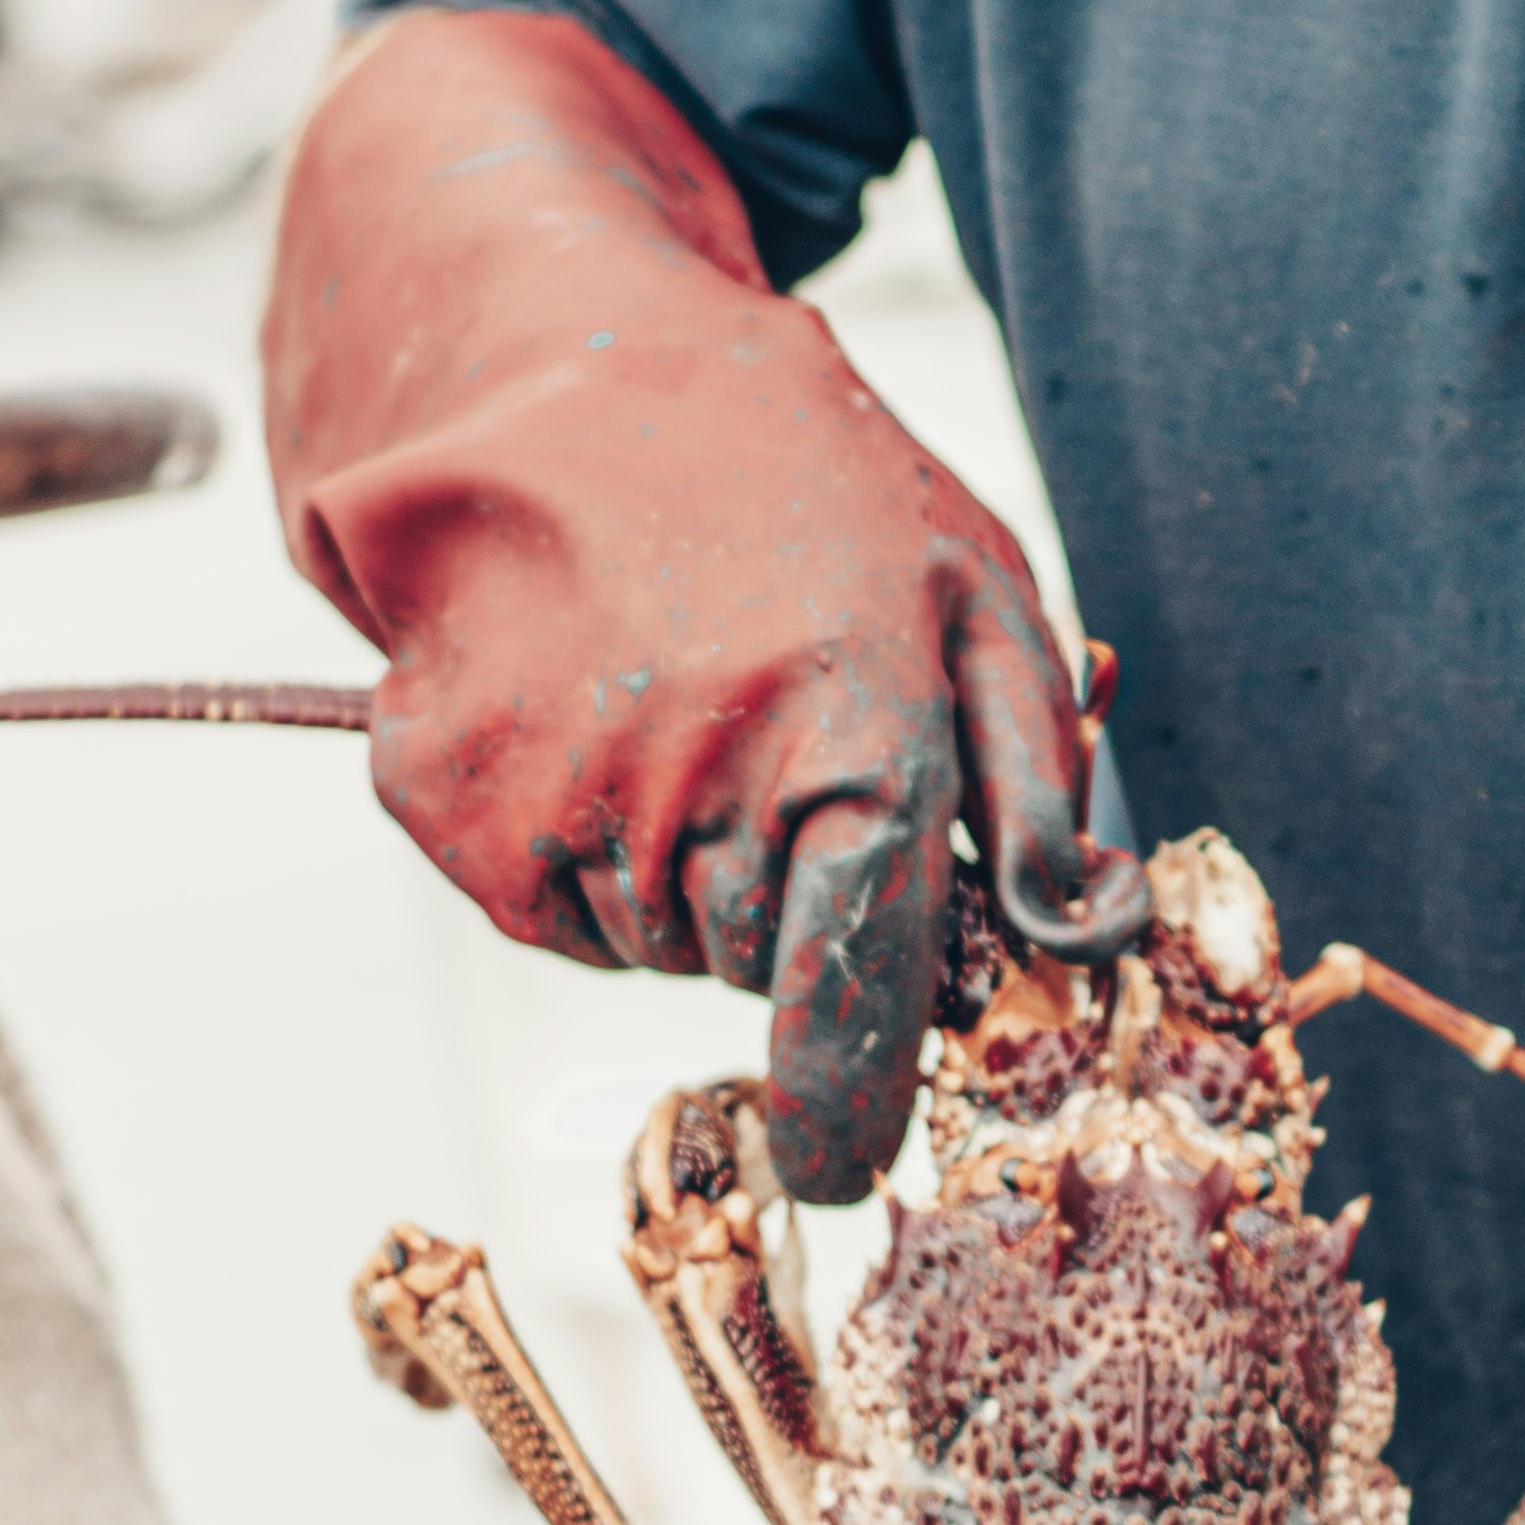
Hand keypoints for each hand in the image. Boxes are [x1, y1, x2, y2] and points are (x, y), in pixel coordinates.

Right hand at [264, 7, 1139, 1201]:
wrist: (549, 360)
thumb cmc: (796, 474)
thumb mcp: (973, 591)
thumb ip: (1035, 785)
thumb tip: (1082, 944)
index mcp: (854, 739)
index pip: (855, 995)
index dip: (848, 1100)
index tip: (840, 1164)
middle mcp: (694, 789)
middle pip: (755, 969)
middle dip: (786, 897)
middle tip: (776, 742)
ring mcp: (550, 801)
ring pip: (647, 943)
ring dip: (680, 870)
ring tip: (682, 699)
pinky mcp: (442, 800)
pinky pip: (541, 903)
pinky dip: (574, 845)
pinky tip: (592, 712)